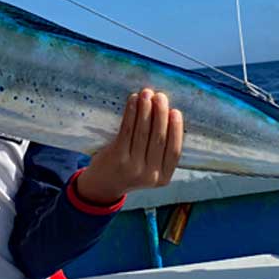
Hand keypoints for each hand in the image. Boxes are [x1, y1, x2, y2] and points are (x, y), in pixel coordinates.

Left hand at [75, 88, 183, 205]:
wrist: (102, 185)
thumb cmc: (129, 169)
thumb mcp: (150, 168)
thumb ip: (160, 150)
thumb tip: (166, 112)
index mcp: (162, 178)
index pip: (174, 151)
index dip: (176, 130)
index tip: (175, 111)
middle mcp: (149, 175)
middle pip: (159, 139)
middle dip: (160, 114)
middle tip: (160, 96)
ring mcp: (132, 167)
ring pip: (143, 132)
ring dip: (146, 109)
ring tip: (146, 93)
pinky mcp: (117, 157)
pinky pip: (127, 130)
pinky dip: (131, 113)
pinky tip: (133, 100)